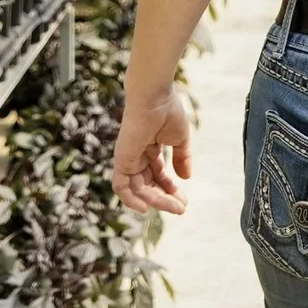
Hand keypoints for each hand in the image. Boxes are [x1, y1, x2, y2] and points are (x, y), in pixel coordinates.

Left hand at [113, 82, 193, 215]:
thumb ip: (181, 159)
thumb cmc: (167, 111)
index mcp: (149, 149)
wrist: (155, 98)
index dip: (170, 189)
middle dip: (165, 199)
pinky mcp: (122, 160)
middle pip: (148, 186)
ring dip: (156, 201)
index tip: (184, 201)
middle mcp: (137, 156)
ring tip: (175, 207)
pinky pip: (121, 187)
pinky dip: (130, 199)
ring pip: (138, 190)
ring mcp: (128, 159)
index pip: (157, 176)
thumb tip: (186, 178)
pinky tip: (145, 208)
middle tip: (181, 208)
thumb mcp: (179, 139)